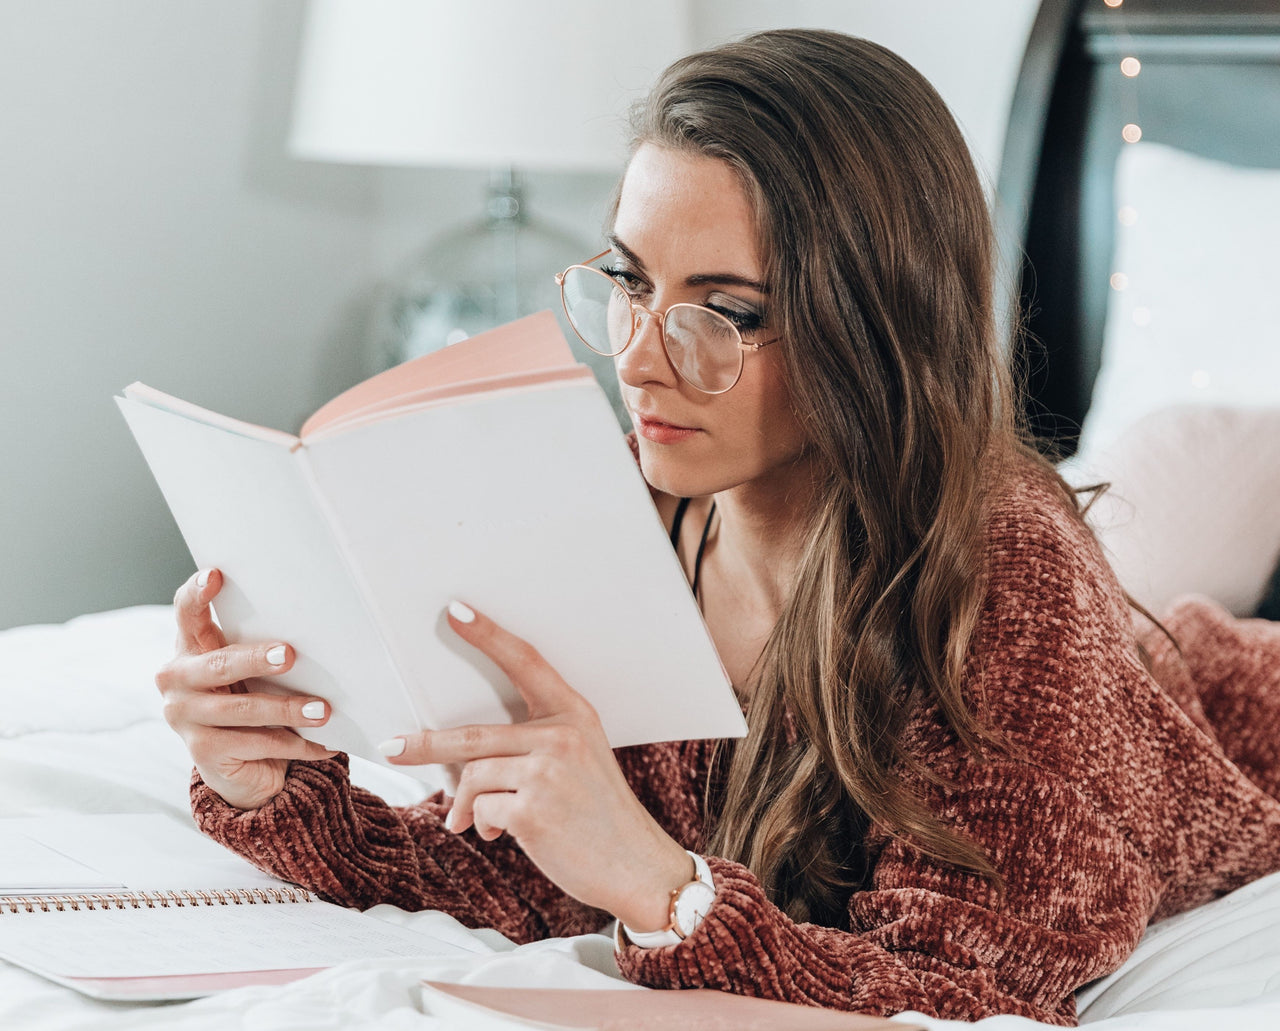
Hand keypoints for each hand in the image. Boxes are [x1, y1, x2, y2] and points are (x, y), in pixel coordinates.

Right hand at [156, 569, 336, 810]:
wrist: (241, 767)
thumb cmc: (252, 702)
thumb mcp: (253, 673)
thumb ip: (263, 648)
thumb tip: (319, 630)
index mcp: (190, 648)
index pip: (186, 613)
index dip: (197, 594)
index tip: (215, 574)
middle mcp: (177, 679)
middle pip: (219, 664)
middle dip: (257, 659)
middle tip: (290, 655)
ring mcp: (184, 717)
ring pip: (243, 709)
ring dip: (288, 709)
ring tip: (323, 710)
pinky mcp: (202, 752)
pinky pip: (256, 743)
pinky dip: (294, 743)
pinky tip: (322, 743)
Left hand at [382, 601, 693, 931]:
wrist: (636, 865)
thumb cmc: (600, 814)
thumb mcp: (581, 761)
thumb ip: (534, 746)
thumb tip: (463, 762)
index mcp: (574, 714)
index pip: (526, 661)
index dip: (488, 635)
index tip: (456, 611)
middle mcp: (562, 737)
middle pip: (474, 735)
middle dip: (426, 746)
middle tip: (392, 749)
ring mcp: (548, 773)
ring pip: (473, 778)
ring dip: (465, 805)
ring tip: (469, 822)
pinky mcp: (533, 811)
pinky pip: (481, 811)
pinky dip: (482, 826)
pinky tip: (500, 836)